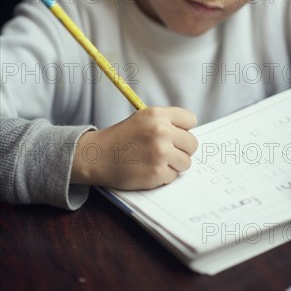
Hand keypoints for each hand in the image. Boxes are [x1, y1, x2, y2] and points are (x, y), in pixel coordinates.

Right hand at [71, 106, 197, 189]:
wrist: (98, 156)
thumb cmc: (122, 137)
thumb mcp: (143, 118)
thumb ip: (167, 121)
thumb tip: (190, 133)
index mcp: (158, 115)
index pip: (190, 120)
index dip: (183, 129)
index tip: (175, 134)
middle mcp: (161, 132)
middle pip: (192, 143)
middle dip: (182, 149)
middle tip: (166, 151)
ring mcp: (160, 153)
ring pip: (186, 162)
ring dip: (174, 164)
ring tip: (156, 160)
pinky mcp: (157, 173)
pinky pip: (174, 176)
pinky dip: (163, 176)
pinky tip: (148, 169)